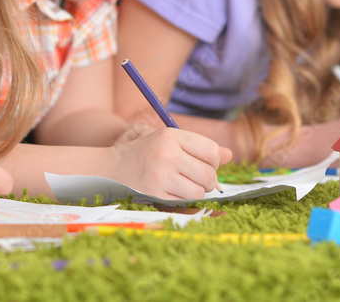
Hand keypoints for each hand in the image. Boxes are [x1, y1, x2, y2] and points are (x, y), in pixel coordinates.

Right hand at [104, 128, 231, 199]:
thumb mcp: (170, 142)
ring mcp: (160, 176)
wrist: (110, 169)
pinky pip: (184, 203)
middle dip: (207, 181)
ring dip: (194, 192)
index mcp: (172, 136)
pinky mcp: (155, 195)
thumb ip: (200, 148)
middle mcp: (167, 154)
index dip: (214, 162)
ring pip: (199, 192)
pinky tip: (168, 192)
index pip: (212, 152)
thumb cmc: (147, 154)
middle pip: (209, 175)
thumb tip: (229, 155)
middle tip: (193, 178)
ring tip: (179, 185)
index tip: (204, 165)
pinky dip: (182, 201)